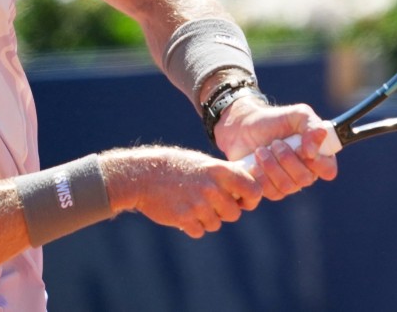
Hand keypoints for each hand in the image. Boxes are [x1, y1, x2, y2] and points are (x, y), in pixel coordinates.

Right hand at [100, 146, 261, 237]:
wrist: (142, 175)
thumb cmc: (176, 167)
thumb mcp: (203, 163)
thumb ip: (225, 175)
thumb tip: (248, 188)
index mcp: (220, 171)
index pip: (254, 190)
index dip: (251, 198)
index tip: (243, 200)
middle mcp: (212, 188)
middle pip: (234, 213)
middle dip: (224, 212)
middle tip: (209, 202)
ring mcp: (198, 204)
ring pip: (216, 224)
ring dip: (206, 219)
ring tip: (191, 204)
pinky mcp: (185, 219)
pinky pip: (200, 231)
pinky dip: (192, 226)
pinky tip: (182, 213)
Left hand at [213, 97, 338, 199]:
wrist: (244, 127)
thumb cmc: (274, 120)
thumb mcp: (297, 114)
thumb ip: (312, 126)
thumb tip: (314, 152)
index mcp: (318, 155)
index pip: (328, 170)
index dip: (316, 163)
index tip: (301, 148)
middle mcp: (306, 172)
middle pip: (305, 179)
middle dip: (286, 159)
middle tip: (274, 143)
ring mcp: (289, 184)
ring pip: (286, 187)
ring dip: (271, 166)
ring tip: (260, 150)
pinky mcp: (270, 191)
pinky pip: (270, 192)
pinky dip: (260, 176)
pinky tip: (254, 163)